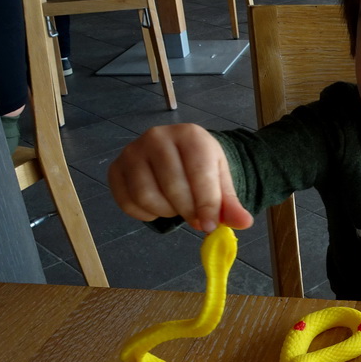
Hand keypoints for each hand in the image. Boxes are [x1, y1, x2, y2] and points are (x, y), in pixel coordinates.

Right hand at [108, 124, 253, 232]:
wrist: (179, 152)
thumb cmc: (201, 166)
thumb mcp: (221, 181)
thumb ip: (231, 203)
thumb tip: (244, 223)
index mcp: (190, 135)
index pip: (198, 174)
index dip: (206, 205)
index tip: (211, 226)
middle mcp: (157, 137)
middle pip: (172, 187)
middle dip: (187, 211)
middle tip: (197, 221)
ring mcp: (133, 151)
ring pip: (146, 196)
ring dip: (165, 212)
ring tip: (177, 208)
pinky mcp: (116, 168)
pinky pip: (127, 202)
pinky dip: (145, 214)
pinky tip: (158, 207)